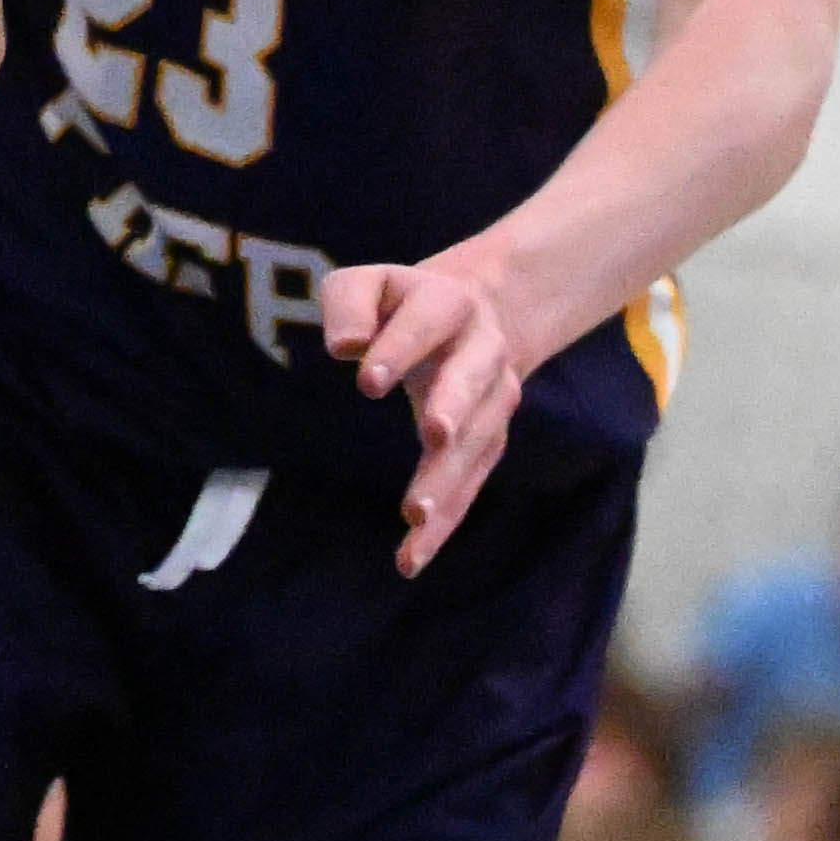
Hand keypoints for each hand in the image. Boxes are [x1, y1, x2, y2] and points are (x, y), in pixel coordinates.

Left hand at [325, 245, 528, 575]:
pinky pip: (471, 484)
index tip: (366, 382)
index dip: (400, 349)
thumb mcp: (368, 284)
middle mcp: (483, 350)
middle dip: (454, 406)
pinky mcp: (490, 441)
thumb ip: (349, 302)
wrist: (477, 313)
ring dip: (449, 478)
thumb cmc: (399, 304)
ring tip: (415, 517)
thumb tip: (344, 346)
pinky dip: (446, 521)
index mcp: (448, 303)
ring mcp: (495, 398)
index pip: (426, 321)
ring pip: (477, 441)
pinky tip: (413, 557)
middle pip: (472, 379)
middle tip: (433, 436)